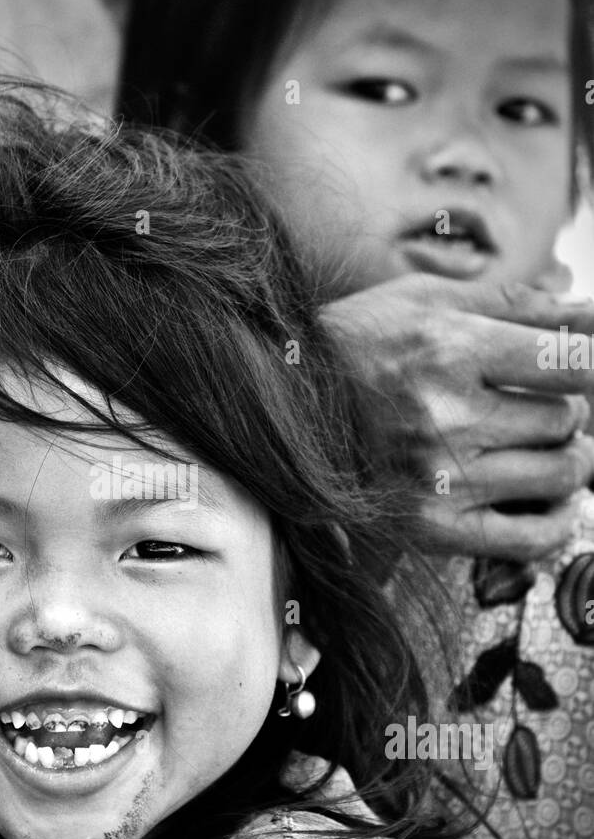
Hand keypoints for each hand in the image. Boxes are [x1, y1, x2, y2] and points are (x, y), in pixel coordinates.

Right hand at [320, 273, 593, 559]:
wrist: (277, 406)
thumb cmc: (358, 343)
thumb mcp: (430, 300)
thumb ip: (520, 305)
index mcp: (450, 349)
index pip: (574, 362)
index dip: (589, 365)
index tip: (578, 368)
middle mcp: (445, 416)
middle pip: (567, 420)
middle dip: (569, 410)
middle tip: (546, 405)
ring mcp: (437, 477)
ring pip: (559, 474)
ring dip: (568, 460)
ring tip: (546, 447)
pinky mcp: (428, 526)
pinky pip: (529, 538)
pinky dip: (557, 522)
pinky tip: (549, 501)